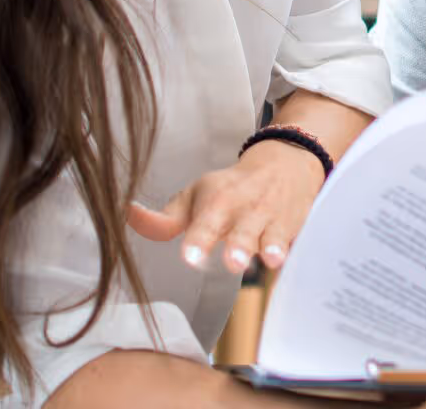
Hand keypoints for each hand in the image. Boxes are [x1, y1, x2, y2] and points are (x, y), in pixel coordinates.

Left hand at [126, 138, 325, 272]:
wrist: (286, 163)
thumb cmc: (233, 189)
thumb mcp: (196, 197)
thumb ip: (164, 219)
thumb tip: (127, 217)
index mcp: (218, 202)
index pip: (206, 223)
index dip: (198, 240)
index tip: (191, 257)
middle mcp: (246, 210)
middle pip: (242, 231)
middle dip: (239, 245)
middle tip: (232, 261)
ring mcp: (273, 219)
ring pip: (273, 235)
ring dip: (271, 246)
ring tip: (270, 258)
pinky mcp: (296, 226)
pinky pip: (298, 239)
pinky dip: (297, 248)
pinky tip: (296, 257)